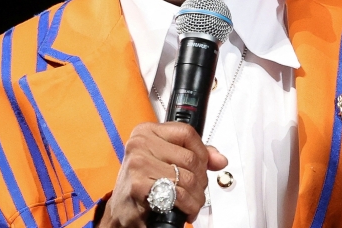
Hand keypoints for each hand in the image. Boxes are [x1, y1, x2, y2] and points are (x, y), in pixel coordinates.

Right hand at [95, 122, 227, 226]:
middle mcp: (140, 143)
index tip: (206, 165)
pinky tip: (184, 210)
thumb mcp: (165, 160)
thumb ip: (193, 154)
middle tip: (198, 191)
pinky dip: (187, 205)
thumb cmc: (142, 182)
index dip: (203, 152)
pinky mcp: (139, 185)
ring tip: (193, 203)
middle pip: (190, 158)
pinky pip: (177, 194)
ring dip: (196, 197)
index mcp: (147, 131)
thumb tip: (219, 159)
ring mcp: (138, 163)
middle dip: (201, 179)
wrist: (121, 210)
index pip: (187, 133)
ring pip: (187, 178)